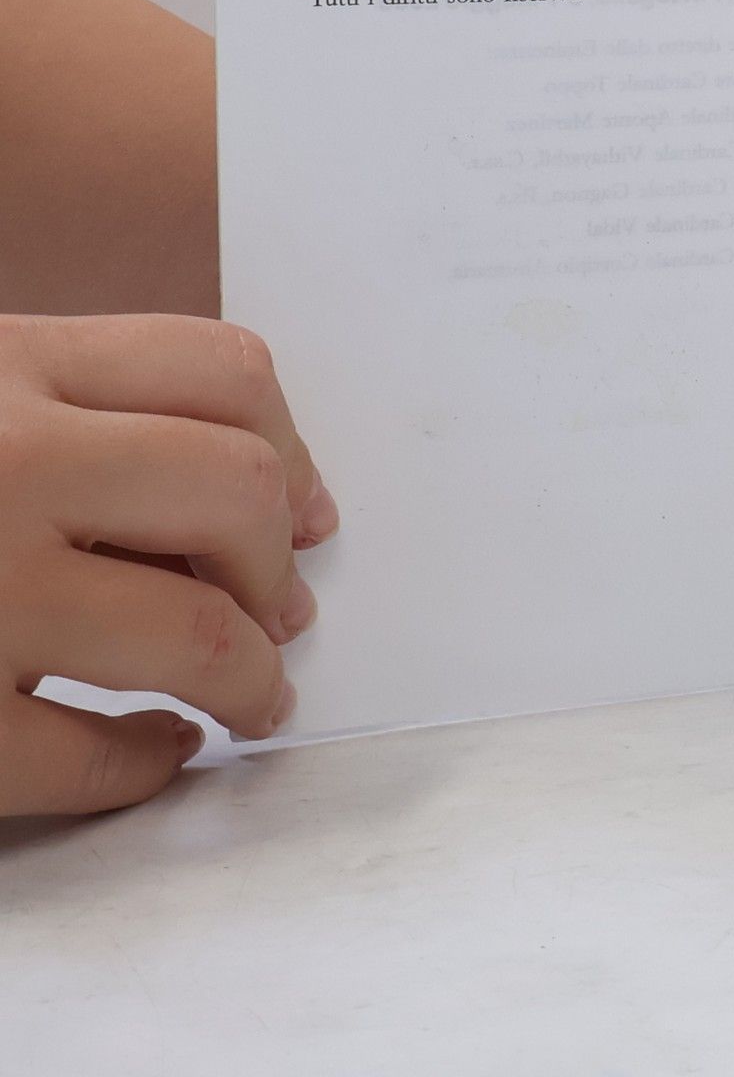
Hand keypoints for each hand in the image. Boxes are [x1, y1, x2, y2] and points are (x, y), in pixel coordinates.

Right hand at [0, 313, 336, 814]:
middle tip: (284, 610)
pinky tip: (155, 752)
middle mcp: (3, 463)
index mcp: (7, 367)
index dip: (289, 446)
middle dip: (274, 564)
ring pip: (193, 633)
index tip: (305, 512)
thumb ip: (72, 412)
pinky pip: (78, 758)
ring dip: (247, 678)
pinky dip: (139, 767)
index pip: (219, 370)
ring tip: (253, 695)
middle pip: (234, 490)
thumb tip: (254, 500)